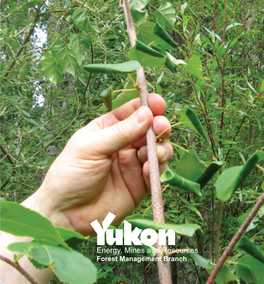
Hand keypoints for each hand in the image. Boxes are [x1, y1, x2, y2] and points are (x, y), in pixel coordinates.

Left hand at [25, 94, 171, 234]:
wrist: (65, 215)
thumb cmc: (70, 175)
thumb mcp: (91, 147)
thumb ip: (120, 132)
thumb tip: (146, 113)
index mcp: (108, 128)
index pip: (132, 111)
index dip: (147, 105)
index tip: (159, 103)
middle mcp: (123, 144)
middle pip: (149, 129)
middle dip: (158, 126)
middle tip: (162, 127)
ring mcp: (132, 164)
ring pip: (157, 149)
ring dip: (160, 147)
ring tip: (153, 153)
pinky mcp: (140, 186)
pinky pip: (156, 173)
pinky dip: (157, 169)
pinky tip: (148, 170)